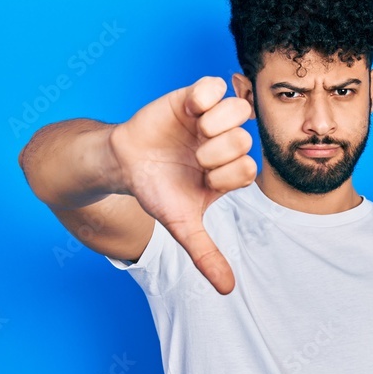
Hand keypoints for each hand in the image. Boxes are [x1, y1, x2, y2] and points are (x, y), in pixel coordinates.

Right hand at [109, 76, 254, 294]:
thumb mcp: (182, 225)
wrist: (124, 165)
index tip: (203, 180)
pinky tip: (189, 109)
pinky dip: (205, 95)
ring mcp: (212, 119)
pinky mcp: (194, 97)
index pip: (248, 168)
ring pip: (240, 109)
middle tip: (195, 158)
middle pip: (245, 139)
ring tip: (196, 129)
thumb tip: (227, 290)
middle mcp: (226, 144)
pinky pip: (216, 84)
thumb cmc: (157, 193)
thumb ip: (206, 254)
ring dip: (217, 122)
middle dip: (218, 151)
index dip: (227, 175)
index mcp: (230, 171)